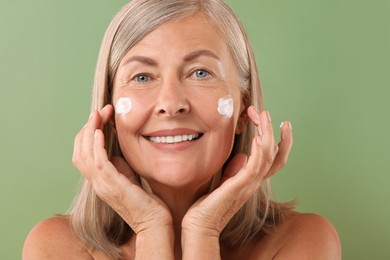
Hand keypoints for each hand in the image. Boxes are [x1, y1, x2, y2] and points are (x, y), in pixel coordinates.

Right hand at [72, 105, 172, 233]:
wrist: (153, 222)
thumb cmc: (144, 201)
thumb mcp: (128, 178)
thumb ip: (119, 165)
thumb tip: (113, 150)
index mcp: (99, 180)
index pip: (83, 152)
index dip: (89, 133)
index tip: (101, 116)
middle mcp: (97, 182)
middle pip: (80, 150)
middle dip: (88, 127)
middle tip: (100, 110)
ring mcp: (102, 185)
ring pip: (85, 154)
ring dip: (91, 131)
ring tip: (98, 114)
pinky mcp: (113, 186)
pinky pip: (98, 163)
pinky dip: (96, 145)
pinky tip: (100, 131)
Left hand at [182, 107, 292, 237]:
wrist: (199, 226)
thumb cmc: (207, 206)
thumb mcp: (222, 182)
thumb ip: (233, 170)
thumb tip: (242, 156)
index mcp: (251, 179)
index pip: (274, 159)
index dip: (280, 140)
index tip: (276, 120)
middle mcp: (254, 181)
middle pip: (275, 154)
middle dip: (273, 130)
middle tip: (264, 112)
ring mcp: (248, 184)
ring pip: (268, 156)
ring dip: (267, 133)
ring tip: (262, 115)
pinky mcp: (238, 187)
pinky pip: (255, 167)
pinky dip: (259, 151)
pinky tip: (257, 137)